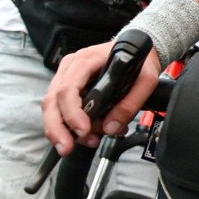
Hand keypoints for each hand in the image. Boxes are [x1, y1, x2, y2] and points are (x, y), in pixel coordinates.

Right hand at [43, 40, 160, 153]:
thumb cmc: (139, 60)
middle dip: (57, 128)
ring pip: (52, 108)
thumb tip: (111, 128)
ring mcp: (66, 77)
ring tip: (90, 141)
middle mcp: (71, 67)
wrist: (138, 49)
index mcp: (87, 60)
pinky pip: (60, 110)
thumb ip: (130, 103)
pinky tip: (87, 135)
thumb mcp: (146, 79)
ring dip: (64, 131)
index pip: (69, 88)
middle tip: (67, 148)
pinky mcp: (67, 89)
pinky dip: (69, 127)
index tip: (83, 130)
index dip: (72, 112)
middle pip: (52, 100)